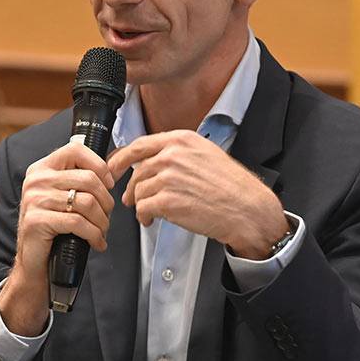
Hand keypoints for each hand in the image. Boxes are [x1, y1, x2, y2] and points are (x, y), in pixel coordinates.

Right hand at [0, 140, 114, 333]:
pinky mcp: (36, 220)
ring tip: (102, 232)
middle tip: (107, 217)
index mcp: (43, 168)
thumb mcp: (64, 198)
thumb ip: (81, 181)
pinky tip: (96, 242)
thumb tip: (114, 170)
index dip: (99, 165)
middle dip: (106, 201)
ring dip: (102, 221)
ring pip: (87, 202)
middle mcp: (36, 180)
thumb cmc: (54, 230)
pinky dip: (94, 235)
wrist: (35, 263)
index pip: (76, 150)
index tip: (109, 184)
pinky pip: (78, 223)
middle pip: (88, 179)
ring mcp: (34, 199)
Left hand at [106, 130, 287, 258]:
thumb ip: (179, 152)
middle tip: (130, 198)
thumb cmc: (232, 186)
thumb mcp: (206, 154)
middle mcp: (172, 155)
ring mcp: (168, 177)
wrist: (246, 209)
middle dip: (131, 188)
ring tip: (149, 213)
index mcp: (181, 140)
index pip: (139, 145)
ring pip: (138, 191)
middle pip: (136, 171)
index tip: (113, 167)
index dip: (121, 158)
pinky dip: (144, 217)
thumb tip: (155, 159)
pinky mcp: (167, 200)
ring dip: (140, 204)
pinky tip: (152, 220)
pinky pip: (143, 208)